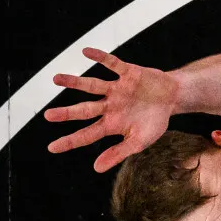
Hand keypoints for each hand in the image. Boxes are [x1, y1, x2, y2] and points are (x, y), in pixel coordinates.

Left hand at [46, 47, 180, 171]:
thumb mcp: (139, 142)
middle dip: (67, 113)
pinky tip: (86, 52)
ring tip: (56, 79)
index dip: (70, 141)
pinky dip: (100, 58)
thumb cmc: (155, 121)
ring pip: (92, 86)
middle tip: (48, 115)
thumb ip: (118, 153)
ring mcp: (117, 89)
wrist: (172, 97)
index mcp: (111, 124)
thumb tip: (96, 168)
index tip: (52, 148)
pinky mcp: (128, 73)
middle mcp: (109, 106)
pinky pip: (112, 64)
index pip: (87, 134)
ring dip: (75, 82)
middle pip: (85, 110)